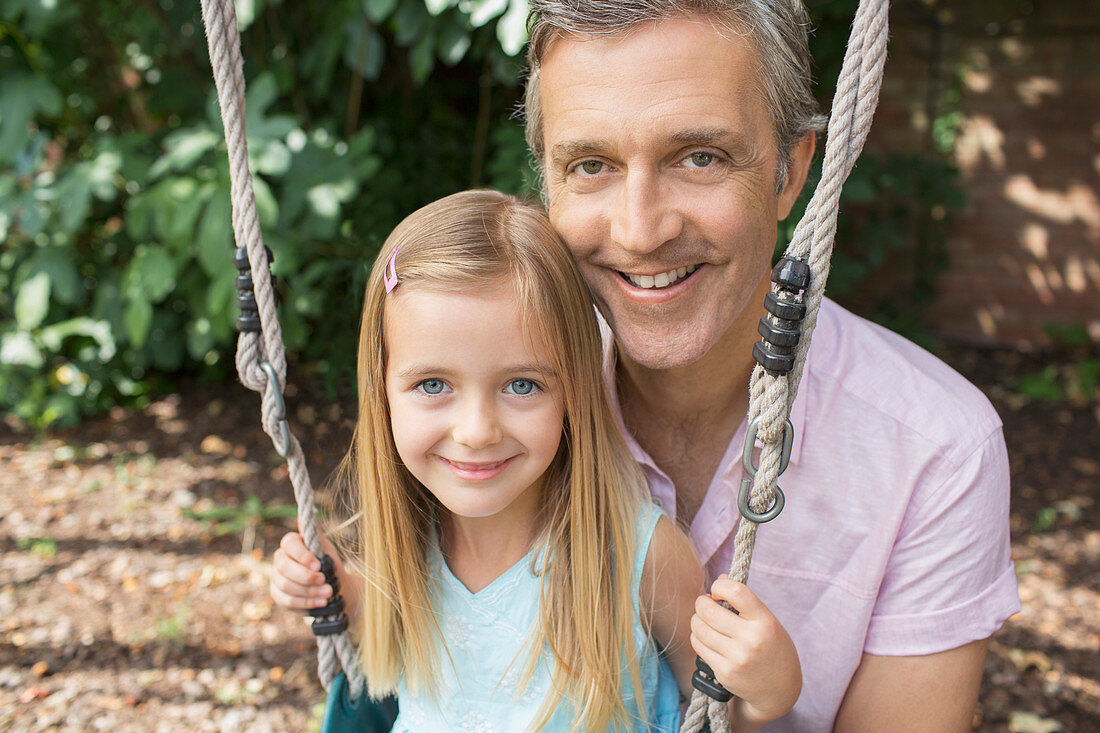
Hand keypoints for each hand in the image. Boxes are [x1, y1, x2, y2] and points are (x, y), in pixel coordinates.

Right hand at [269, 531, 343, 612]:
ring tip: (328, 593)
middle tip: (325, 581)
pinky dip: (306, 603)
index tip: (318, 565)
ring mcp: (276, 578)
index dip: (302, 555)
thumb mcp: (326, 549)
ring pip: (285, 586)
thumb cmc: (329, 565)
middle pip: (284, 567)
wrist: (335, 587)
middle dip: (306, 576)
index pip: (288, 543)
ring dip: (309, 591)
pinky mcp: (278, 595)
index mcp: (291, 544)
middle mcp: (279, 559)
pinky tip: (321, 602)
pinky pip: (287, 601)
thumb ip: (315, 537)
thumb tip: (301, 516)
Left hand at [690, 576, 801, 726]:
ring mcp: (736, 658)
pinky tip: (707, 638)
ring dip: (697, 620)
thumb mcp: (769, 621)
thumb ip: (745, 601)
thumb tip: (720, 578)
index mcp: (765, 622)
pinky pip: (699, 646)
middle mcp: (750, 640)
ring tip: (704, 620)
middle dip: (701, 603)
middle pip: (708, 610)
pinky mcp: (724, 672)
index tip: (718, 590)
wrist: (780, 691)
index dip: (720, 585)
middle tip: (705, 604)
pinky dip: (698, 637)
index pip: (736, 591)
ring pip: (699, 628)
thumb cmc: (773, 649)